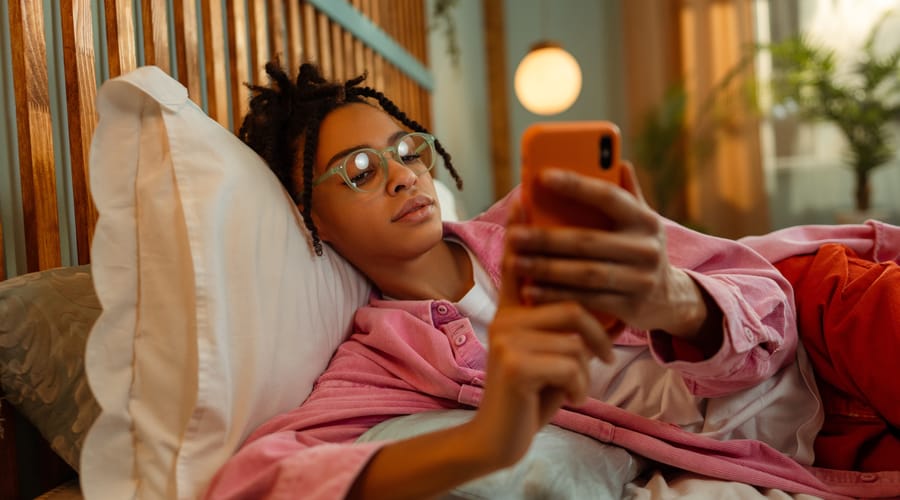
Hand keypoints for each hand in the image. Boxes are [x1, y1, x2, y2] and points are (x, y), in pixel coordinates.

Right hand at [468, 211, 613, 468]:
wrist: (501, 436)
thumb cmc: (532, 393)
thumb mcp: (548, 354)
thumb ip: (558, 327)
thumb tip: (589, 304)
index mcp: (513, 312)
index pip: (520, 264)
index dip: (522, 229)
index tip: (525, 194)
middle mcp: (505, 319)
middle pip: (572, 307)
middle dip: (595, 339)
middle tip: (603, 357)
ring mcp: (507, 340)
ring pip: (576, 339)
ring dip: (586, 371)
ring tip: (574, 387)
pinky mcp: (515, 364)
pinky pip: (572, 364)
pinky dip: (580, 387)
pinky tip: (568, 399)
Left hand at [507, 162, 715, 340]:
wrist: (670, 298)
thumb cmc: (639, 249)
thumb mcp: (640, 221)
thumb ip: (627, 193)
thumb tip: (617, 159)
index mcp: (645, 220)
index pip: (608, 197)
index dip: (576, 185)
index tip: (542, 176)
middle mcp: (647, 248)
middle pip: (588, 241)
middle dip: (546, 239)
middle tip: (514, 236)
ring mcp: (641, 280)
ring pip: (585, 274)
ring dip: (546, 269)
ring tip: (515, 263)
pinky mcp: (631, 307)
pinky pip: (587, 300)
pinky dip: (556, 295)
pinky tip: (530, 290)